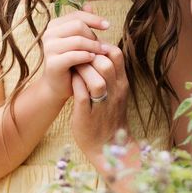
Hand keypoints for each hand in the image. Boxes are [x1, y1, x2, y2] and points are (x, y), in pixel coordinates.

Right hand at [39, 10, 110, 100]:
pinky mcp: (52, 62)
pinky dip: (86, 56)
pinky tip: (93, 59)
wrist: (59, 86)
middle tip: (103, 46)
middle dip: (93, 35)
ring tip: (102, 53)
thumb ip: (83, 23)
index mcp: (54, 25)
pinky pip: (74, 55)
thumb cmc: (72, 62)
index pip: (77, 15)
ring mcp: (48, 48)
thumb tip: (90, 4)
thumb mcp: (79, 41)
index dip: (94, 18)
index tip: (108, 25)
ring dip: (93, 46)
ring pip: (78, 40)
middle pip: (78, 25)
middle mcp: (49, 34)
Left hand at [70, 43, 129, 165]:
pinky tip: (70, 80)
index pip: (116, 55)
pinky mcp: (87, 116)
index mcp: (122, 85)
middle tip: (78, 56)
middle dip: (89, 56)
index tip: (90, 48)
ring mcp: (102, 105)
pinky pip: (82, 95)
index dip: (102, 46)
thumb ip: (110, 74)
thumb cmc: (108, 116)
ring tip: (73, 67)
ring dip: (82, 70)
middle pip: (106, 64)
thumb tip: (98, 51)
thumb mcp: (116, 93)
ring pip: (96, 80)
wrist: (107, 146)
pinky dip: (75, 85)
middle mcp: (115, 93)